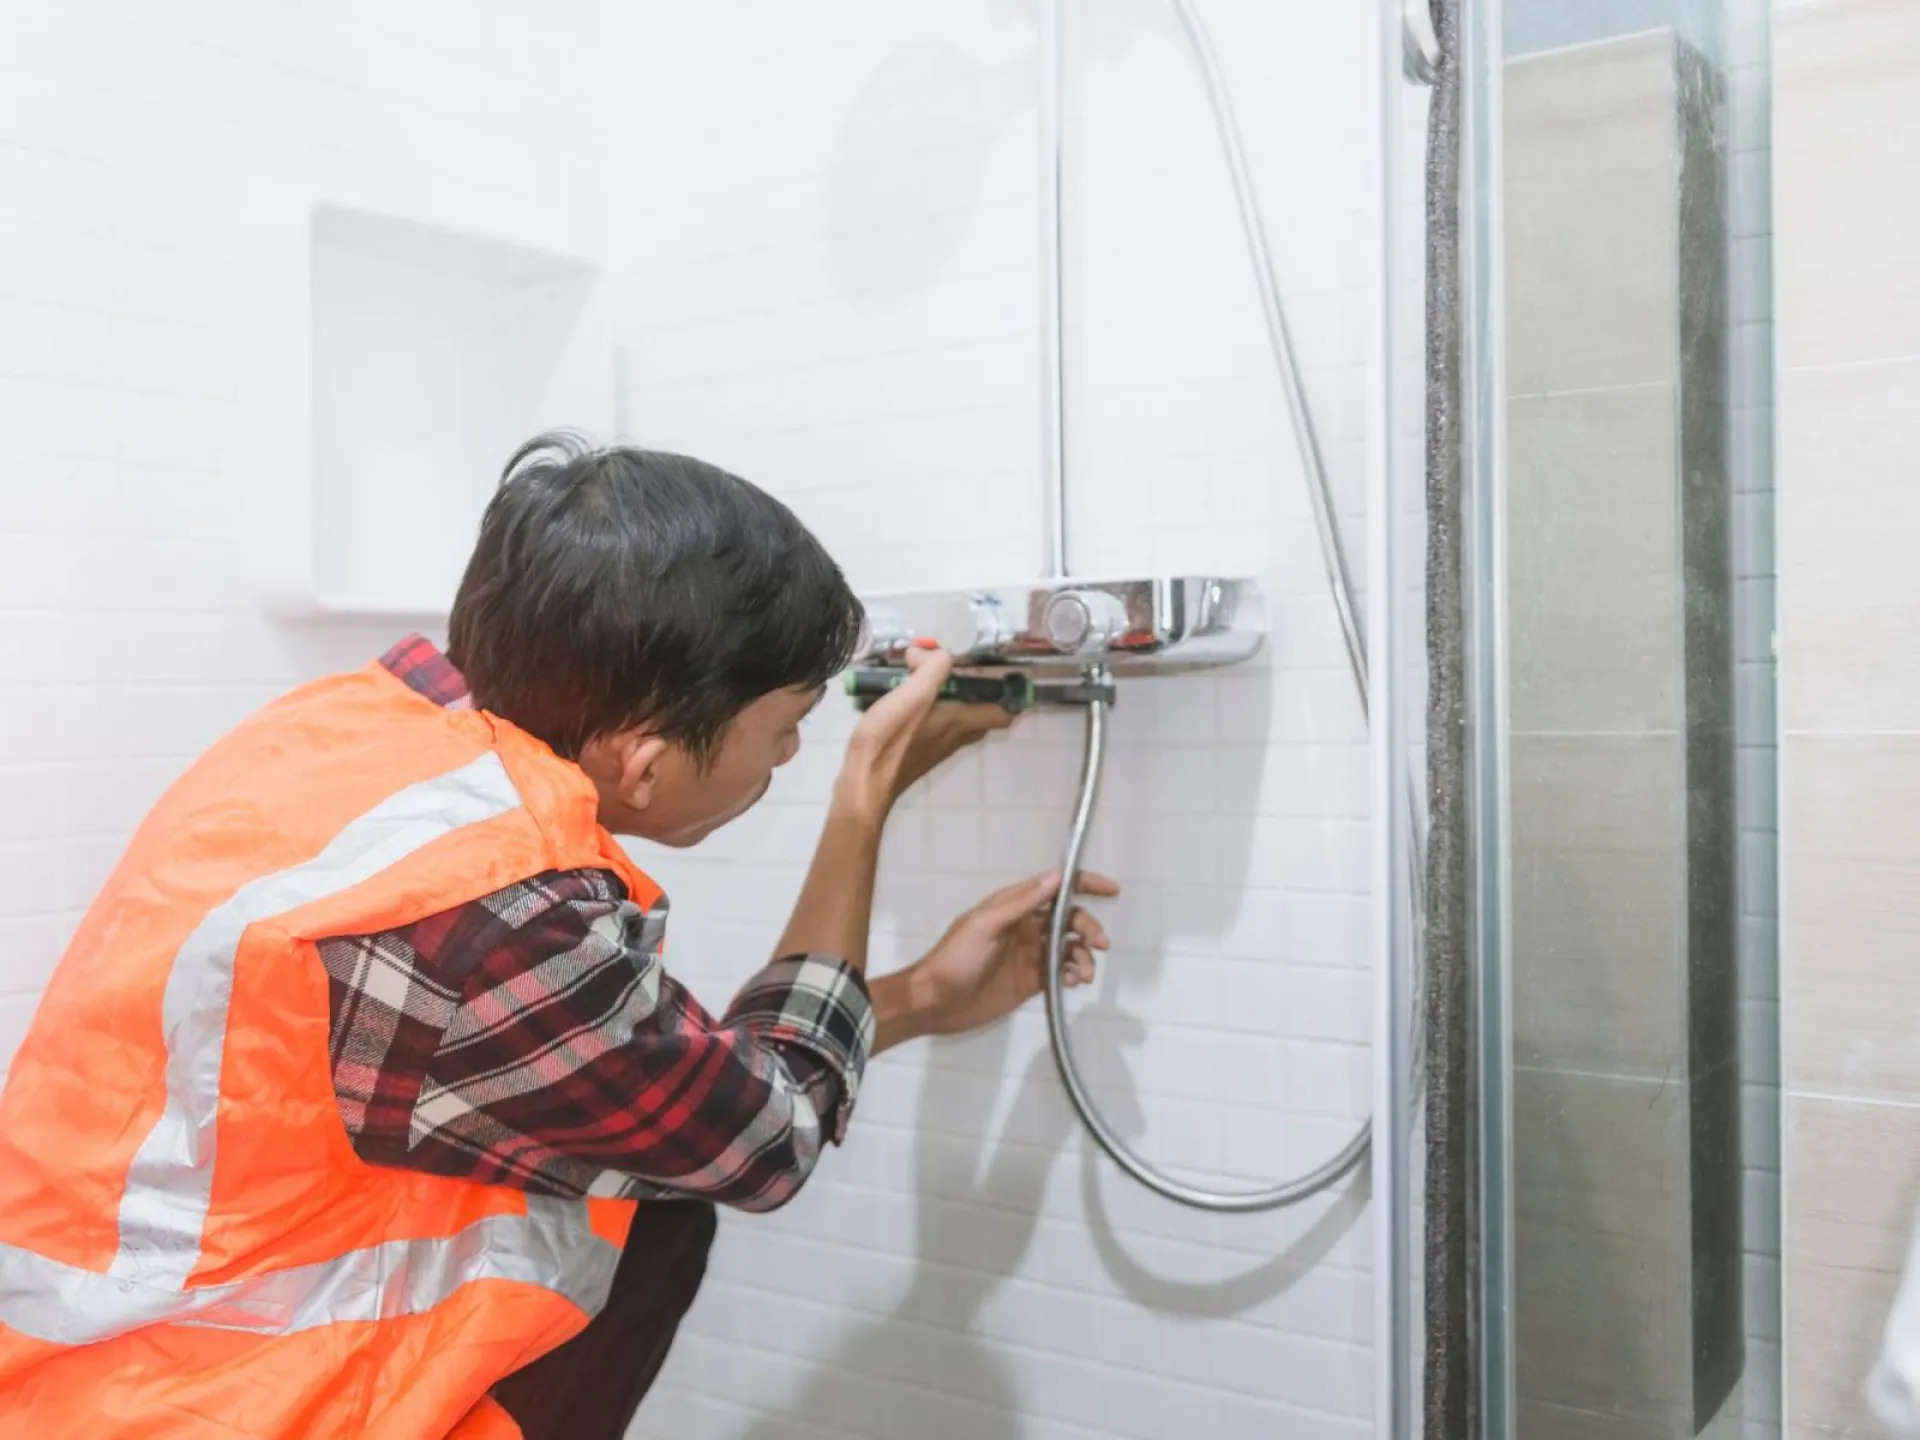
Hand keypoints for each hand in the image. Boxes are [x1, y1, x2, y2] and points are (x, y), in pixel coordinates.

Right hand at [835, 646, 1011, 820]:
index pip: (1003, 714)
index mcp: (961, 721)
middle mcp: (954, 737)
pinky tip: (903, 698)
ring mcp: (935, 748)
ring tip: (925, 678)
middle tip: (956, 670)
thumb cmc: (892, 738)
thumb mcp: (914, 694)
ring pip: (954, 721)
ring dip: (947, 699)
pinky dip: (926, 711)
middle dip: (973, 691)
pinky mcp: (916, 752)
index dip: (1009, 695)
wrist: (865, 782)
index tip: (1000, 675)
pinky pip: (932, 727)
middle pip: (978, 715)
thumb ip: (931, 668)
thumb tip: (927, 652)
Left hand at [903, 869, 1120, 1039]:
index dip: (1083, 885)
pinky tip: (1073, 983)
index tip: (1112, 890)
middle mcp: (1025, 927)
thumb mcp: (986, 925)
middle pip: (1068, 920)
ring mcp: (1029, 955)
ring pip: (1069, 948)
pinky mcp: (1031, 982)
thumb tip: (1057, 877)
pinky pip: (1061, 973)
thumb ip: (1022, 902)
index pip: (1054, 888)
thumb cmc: (956, 958)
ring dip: (1083, 956)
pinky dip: (1074, 975)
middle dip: (1088, 928)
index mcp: (1013, 906)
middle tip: (1101, 944)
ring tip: (1084, 974)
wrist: (935, 1002)